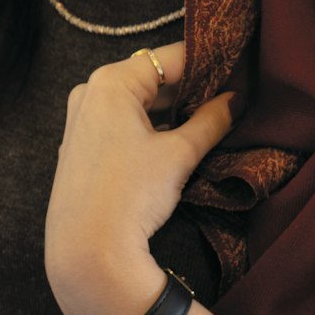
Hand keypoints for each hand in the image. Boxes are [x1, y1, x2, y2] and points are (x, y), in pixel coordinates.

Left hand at [44, 43, 233, 314]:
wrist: (88, 255)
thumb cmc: (132, 196)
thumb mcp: (179, 154)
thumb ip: (211, 120)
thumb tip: (235, 99)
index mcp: (111, 82)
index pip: (168, 58)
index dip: (205, 62)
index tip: (236, 67)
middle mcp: (89, 92)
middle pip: (150, 77)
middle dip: (188, 88)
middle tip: (227, 96)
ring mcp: (79, 120)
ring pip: (135, 102)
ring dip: (169, 109)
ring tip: (207, 118)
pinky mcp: (78, 148)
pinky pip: (119, 122)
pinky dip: (147, 126)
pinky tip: (174, 140)